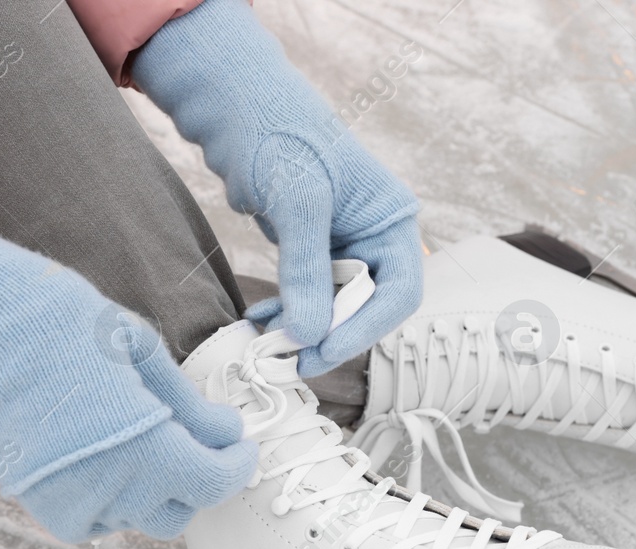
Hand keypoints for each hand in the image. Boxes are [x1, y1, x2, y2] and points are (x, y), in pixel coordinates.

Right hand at [0, 185, 255, 541]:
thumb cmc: (70, 328)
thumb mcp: (146, 356)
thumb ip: (192, 407)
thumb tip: (228, 434)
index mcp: (150, 453)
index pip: (215, 484)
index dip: (236, 465)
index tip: (239, 446)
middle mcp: (114, 492)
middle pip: (179, 511)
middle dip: (193, 480)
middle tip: (189, 440)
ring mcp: (75, 505)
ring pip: (137, 517)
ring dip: (150, 489)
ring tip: (135, 438)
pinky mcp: (43, 507)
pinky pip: (96, 519)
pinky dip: (109, 499)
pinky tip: (101, 456)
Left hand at [136, 0, 423, 377]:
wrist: (236, 102)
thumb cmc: (277, 133)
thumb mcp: (297, 202)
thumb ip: (307, 271)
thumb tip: (308, 336)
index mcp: (391, 219)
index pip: (398, 293)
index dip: (364, 329)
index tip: (321, 351)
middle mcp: (376, 235)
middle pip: (368, 307)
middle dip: (329, 334)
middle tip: (290, 359)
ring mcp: (345, 244)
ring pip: (335, 307)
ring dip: (305, 329)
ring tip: (268, 345)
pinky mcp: (314, 249)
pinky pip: (310, 295)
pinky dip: (288, 312)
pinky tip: (261, 320)